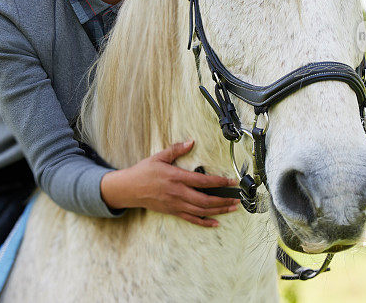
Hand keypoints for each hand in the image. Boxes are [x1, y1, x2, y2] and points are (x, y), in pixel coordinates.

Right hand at [100, 140, 239, 226]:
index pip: (203, 181)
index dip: (219, 182)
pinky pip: (191, 219)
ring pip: (201, 211)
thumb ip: (176, 149)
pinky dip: (204, 222)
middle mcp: (178, 193)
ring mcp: (175, 204)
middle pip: (205, 200)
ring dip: (218, 210)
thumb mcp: (159, 157)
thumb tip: (191, 142)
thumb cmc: (143, 172)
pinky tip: (215, 223)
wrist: (128, 189)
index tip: (231, 182)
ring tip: (232, 208)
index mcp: (176, 177)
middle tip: (237, 198)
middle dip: (224, 200)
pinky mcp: (173, 211)